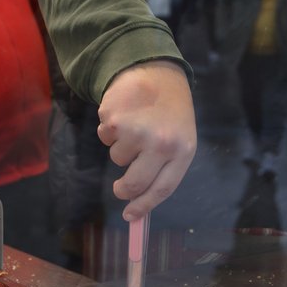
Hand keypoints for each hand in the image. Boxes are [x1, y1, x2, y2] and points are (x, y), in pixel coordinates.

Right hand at [97, 60, 196, 221]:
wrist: (156, 70)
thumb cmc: (169, 109)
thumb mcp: (179, 137)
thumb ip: (164, 166)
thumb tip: (137, 201)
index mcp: (182, 150)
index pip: (162, 188)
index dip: (144, 206)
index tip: (129, 216)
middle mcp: (160, 143)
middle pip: (134, 183)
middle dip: (123, 190)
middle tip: (119, 188)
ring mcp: (136, 131)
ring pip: (116, 158)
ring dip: (121, 148)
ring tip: (134, 126)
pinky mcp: (114, 118)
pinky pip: (104, 137)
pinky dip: (110, 131)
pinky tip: (124, 114)